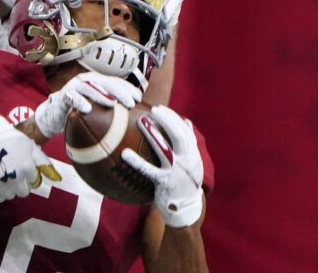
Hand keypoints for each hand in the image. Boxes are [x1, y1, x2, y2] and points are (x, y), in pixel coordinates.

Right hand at [0, 115, 60, 202]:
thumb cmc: (11, 140)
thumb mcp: (31, 147)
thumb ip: (44, 164)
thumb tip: (58, 179)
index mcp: (26, 167)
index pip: (34, 183)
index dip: (30, 175)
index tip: (24, 167)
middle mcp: (13, 177)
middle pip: (22, 192)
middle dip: (21, 184)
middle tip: (15, 172)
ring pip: (9, 196)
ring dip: (9, 189)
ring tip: (5, 176)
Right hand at [34, 72, 141, 137]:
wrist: (55, 115)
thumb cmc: (79, 110)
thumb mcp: (97, 106)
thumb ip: (111, 105)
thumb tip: (133, 111)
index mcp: (96, 81)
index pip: (115, 81)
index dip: (127, 88)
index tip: (139, 98)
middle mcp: (86, 80)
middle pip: (104, 82)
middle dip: (119, 91)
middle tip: (130, 103)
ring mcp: (74, 87)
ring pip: (89, 86)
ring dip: (101, 94)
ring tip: (112, 103)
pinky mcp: (63, 96)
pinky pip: (71, 97)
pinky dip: (79, 101)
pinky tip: (87, 109)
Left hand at [121, 105, 203, 227]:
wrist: (186, 209)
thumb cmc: (184, 181)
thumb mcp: (192, 162)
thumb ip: (189, 144)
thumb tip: (185, 121)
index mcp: (193, 155)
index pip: (185, 131)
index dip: (173, 118)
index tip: (159, 109)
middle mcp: (187, 162)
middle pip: (179, 136)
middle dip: (167, 120)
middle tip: (153, 110)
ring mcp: (176, 172)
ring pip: (166, 150)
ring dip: (154, 134)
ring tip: (141, 121)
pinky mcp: (165, 183)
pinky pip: (149, 171)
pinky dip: (137, 162)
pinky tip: (125, 153)